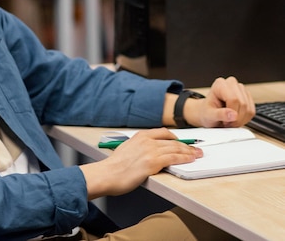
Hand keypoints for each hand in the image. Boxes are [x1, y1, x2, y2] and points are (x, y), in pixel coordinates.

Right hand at [81, 128, 201, 198]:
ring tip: (197, 154)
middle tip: (196, 149)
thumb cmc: (115, 165)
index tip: (182, 141)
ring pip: (175, 149)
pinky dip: (184, 158)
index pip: (163, 132)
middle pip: (172, 141)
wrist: (109, 174)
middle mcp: (147, 140)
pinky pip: (174, 158)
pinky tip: (190, 159)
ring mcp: (151, 150)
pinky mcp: (154, 162)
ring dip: (189, 152)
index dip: (176, 137)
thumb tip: (150, 152)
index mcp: (140, 136)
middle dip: (186, 145)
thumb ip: (140, 147)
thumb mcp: (128, 148)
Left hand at [184, 76, 255, 127]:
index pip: (234, 99)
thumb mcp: (209, 115)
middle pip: (242, 104)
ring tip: (230, 120)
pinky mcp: (247, 96)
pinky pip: (252, 111)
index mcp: (220, 84)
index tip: (225, 121)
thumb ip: (220, 114)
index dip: (232, 113)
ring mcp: (240, 89)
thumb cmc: (206, 112)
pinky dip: (245, 119)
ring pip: (248, 108)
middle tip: (228, 123)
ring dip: (241, 119)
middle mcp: (231, 83)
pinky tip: (236, 118)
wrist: (207, 113)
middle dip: (237, 118)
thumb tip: (233, 114)